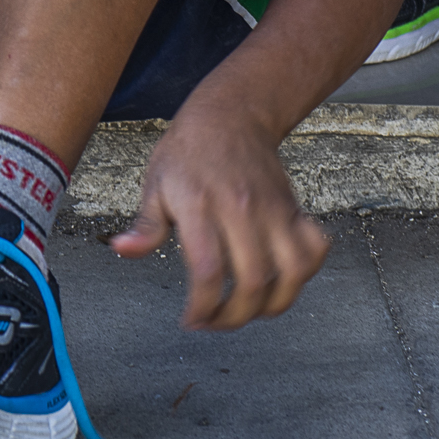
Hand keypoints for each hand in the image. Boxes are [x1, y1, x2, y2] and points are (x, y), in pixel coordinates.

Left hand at [109, 103, 329, 330]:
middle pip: (252, 280)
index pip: (209, 270)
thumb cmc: (187, 152)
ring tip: (251, 311)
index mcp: (200, 205)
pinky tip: (282, 281)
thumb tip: (123, 250)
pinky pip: (314, 248)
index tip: (193, 319)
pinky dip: (306, 272)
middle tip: (216, 322)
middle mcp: (241, 209)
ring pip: (292, 271)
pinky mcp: (293, 209)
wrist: (230, 116)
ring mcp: (272, 209)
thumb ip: (144, 225)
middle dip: (235, 316)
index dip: (204, 306)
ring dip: (275, 304)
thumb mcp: (155, 184)